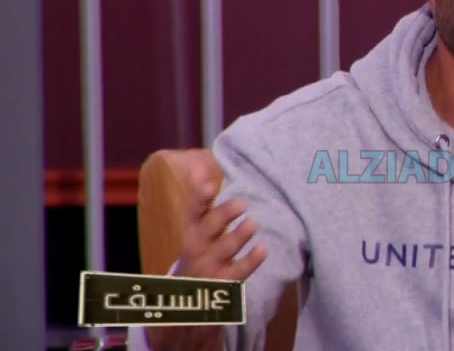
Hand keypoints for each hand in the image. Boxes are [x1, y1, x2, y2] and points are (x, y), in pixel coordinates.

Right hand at [177, 159, 267, 279]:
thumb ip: (200, 193)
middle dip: (224, 215)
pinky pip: (239, 272)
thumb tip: (197, 162)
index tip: (211, 186)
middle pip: (209, 228)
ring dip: (239, 236)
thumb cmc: (200, 246)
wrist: (190, 292)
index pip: (194, 210)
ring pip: (225, 249)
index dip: (201, 197)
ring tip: (253, 223)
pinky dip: (251, 261)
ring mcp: (211, 265)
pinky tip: (263, 249)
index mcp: (192, 227)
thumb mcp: (196, 223)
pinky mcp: (226, 281)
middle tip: (242, 203)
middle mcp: (199, 245)